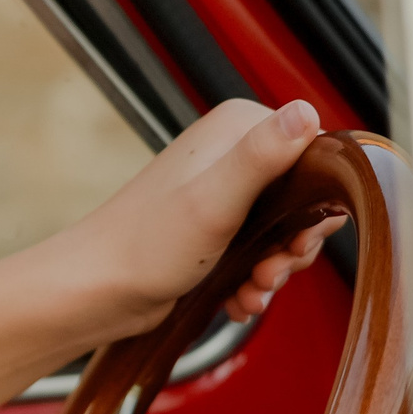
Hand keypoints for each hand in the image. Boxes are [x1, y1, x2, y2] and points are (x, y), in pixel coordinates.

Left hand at [64, 97, 346, 342]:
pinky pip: (257, 252)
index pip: (317, 154)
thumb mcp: (214, 199)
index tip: (299, 240)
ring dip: (275, 269)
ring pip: (283, 231)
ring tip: (253, 291)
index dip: (319, 204)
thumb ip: (261, 156)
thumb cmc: (144, 247)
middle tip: (273, 271)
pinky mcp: (213, 229)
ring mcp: (222, 192)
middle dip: (295, 245)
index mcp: (238, 129)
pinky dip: (254, 281)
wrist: (94, 292)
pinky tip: (240, 301)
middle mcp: (232, 153)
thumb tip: (305, 111)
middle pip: (304, 198)